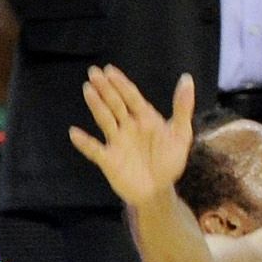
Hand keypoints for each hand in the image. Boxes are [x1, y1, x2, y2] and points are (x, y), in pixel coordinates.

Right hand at [67, 66, 197, 209]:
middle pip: (115, 104)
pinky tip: (74, 133)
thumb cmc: (169, 161)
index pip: (131, 97)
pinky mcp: (109, 160)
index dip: (121, 83)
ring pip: (105, 120)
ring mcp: (117, 142)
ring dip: (96, 105)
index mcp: (145, 118)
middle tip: (93, 72)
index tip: (110, 70)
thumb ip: (182, 107)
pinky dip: (85, 142)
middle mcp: (128, 126)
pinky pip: (94, 150)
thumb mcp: (181, 134)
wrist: (159, 191)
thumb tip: (186, 78)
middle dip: (105, 88)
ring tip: (88, 90)